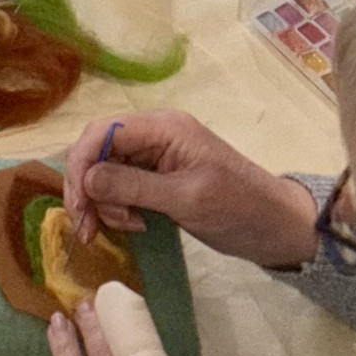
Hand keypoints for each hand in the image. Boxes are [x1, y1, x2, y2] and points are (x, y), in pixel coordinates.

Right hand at [63, 109, 318, 269]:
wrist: (276, 227)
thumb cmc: (239, 208)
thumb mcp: (186, 199)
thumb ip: (133, 186)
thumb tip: (86, 179)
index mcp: (164, 128)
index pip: (102, 132)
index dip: (81, 165)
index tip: (79, 206)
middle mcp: (154, 135)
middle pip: (97, 151)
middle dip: (87, 188)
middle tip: (88, 227)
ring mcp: (154, 156)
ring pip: (104, 171)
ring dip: (102, 202)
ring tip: (126, 227)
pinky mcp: (156, 178)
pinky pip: (119, 186)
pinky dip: (116, 206)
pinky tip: (133, 225)